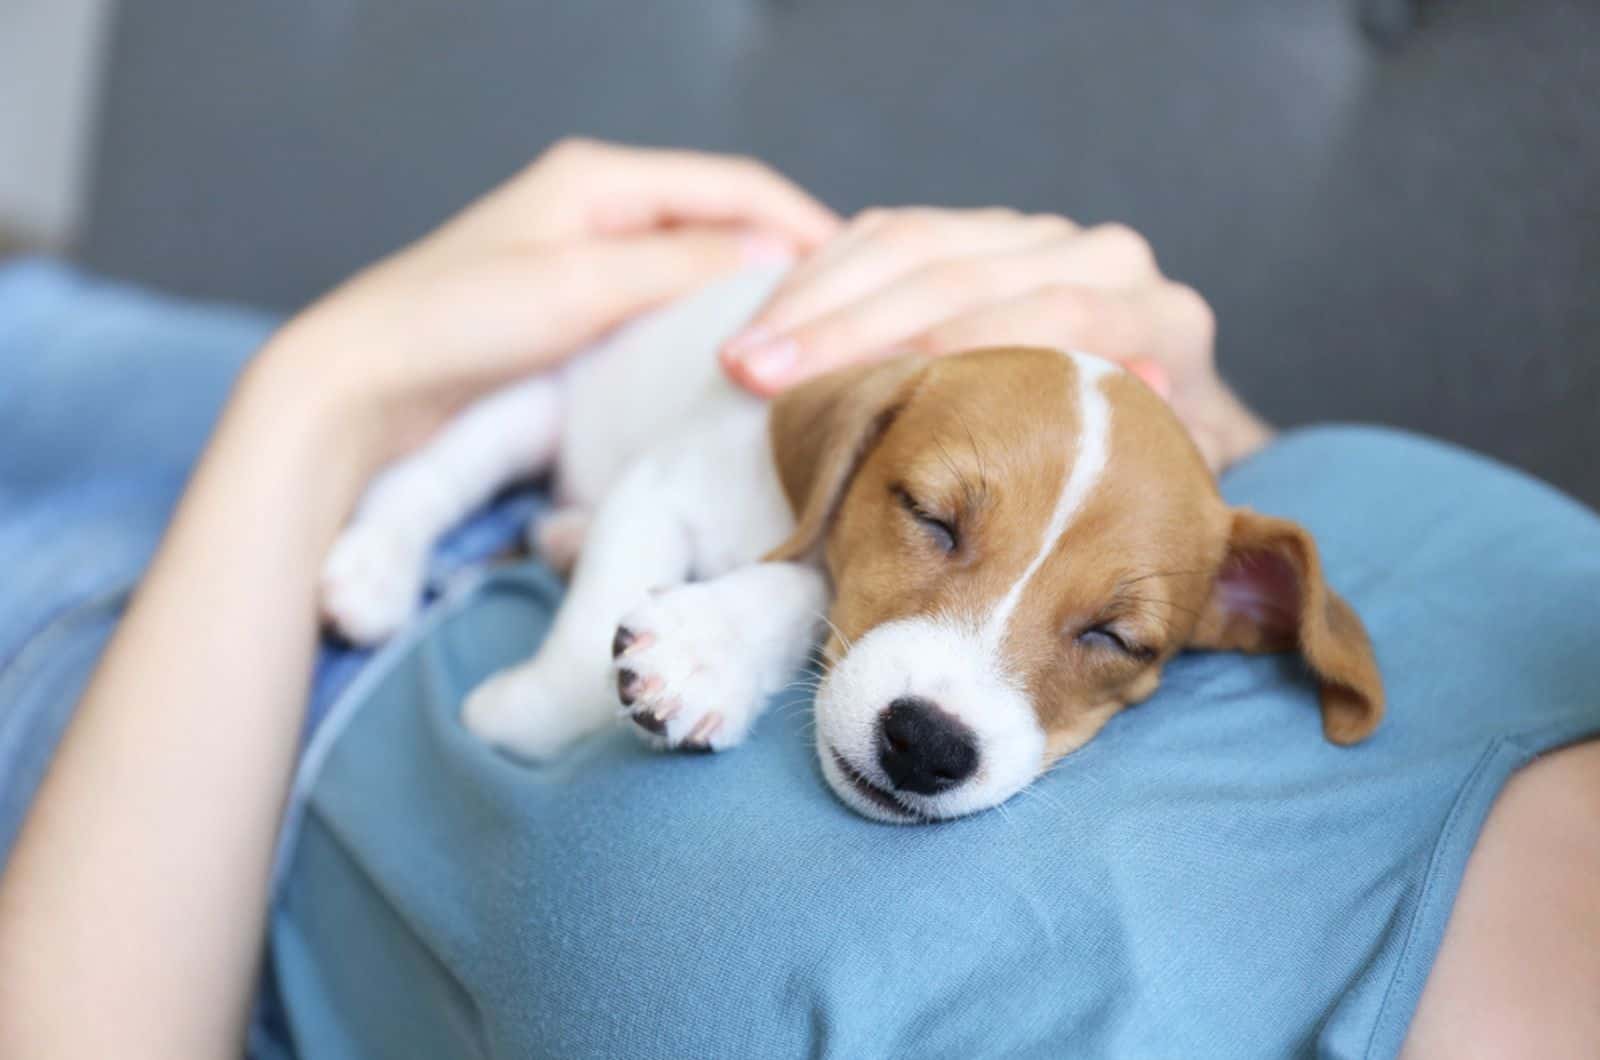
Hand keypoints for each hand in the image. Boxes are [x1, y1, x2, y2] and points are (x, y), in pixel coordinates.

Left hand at [257, 138, 838, 468]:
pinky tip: (732, 356)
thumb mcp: (580, 287)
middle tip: (843, 311)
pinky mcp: (573, 307)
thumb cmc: (456, 322)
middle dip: (784, 257)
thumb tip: (776, 262)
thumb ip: (680, 267)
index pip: (733, 185)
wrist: (362, 383)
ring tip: (801, 336)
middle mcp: (598, 205)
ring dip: (747, 293)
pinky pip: (663, 302)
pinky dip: (705, 321)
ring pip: (695, 263)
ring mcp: (585, 256)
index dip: (802, 223)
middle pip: (719, 219)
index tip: (858, 273)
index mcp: (600, 177)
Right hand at [720, 207, 1269, 470]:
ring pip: (913, 243)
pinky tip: (766, 320)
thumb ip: (1147, 469)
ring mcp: (1037, 236)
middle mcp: (1103, 259)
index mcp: (1156, 318)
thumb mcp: (1156, 498)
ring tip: (739, 356)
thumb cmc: (1141, 489)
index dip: (943, 355)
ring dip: (813, 301)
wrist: (1160, 433)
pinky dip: (821, 277)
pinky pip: (890, 235)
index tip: (859, 402)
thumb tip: (1130, 403)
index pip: (1042, 319)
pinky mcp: (981, 231)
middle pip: (958, 274)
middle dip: (845, 328)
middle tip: (755, 375)